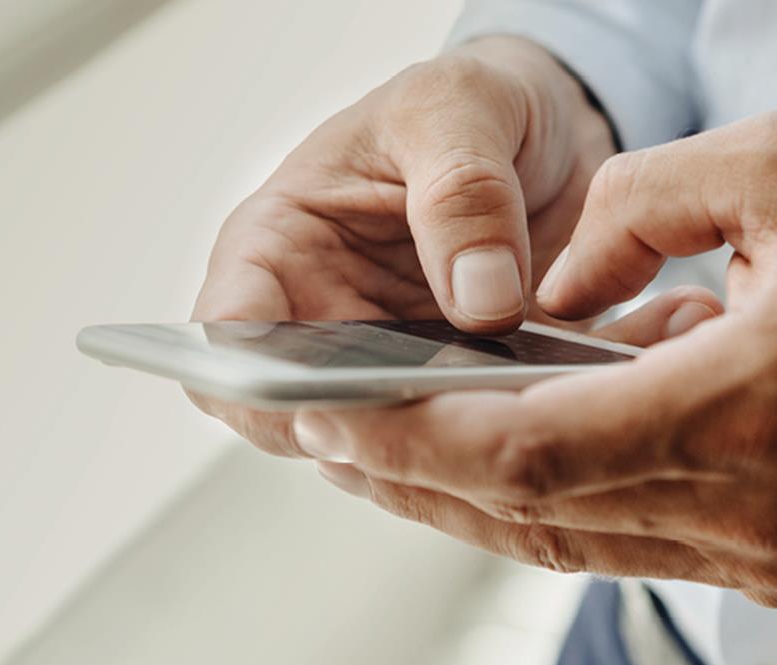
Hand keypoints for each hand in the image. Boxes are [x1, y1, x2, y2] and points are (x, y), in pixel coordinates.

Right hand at [187, 37, 617, 455]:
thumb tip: (480, 305)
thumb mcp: (460, 109)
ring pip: (392, 449)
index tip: (325, 398)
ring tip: (513, 412)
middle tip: (446, 418)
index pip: (223, 343)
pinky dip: (506, 438)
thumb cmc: (469, 104)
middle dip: (367, 434)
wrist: (548, 129)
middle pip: (303, 421)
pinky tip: (553, 412)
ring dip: (447, 446)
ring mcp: (393, 370)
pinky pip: (472, 443)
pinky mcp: (465, 393)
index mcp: (281, 247)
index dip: (253, 386)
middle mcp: (323, 324)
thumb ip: (464, 194)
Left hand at [294, 111, 776, 606]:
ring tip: (388, 447)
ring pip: (572, 541)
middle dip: (417, 472)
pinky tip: (499, 454)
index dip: (415, 439)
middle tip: (327, 435)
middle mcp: (750, 508)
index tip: (331, 417)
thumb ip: (632, 212)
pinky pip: (629, 540)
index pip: (529, 452)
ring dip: (472, 497)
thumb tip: (537, 284)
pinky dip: (553, 501)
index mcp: (746, 408)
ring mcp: (766, 553)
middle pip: (531, 513)